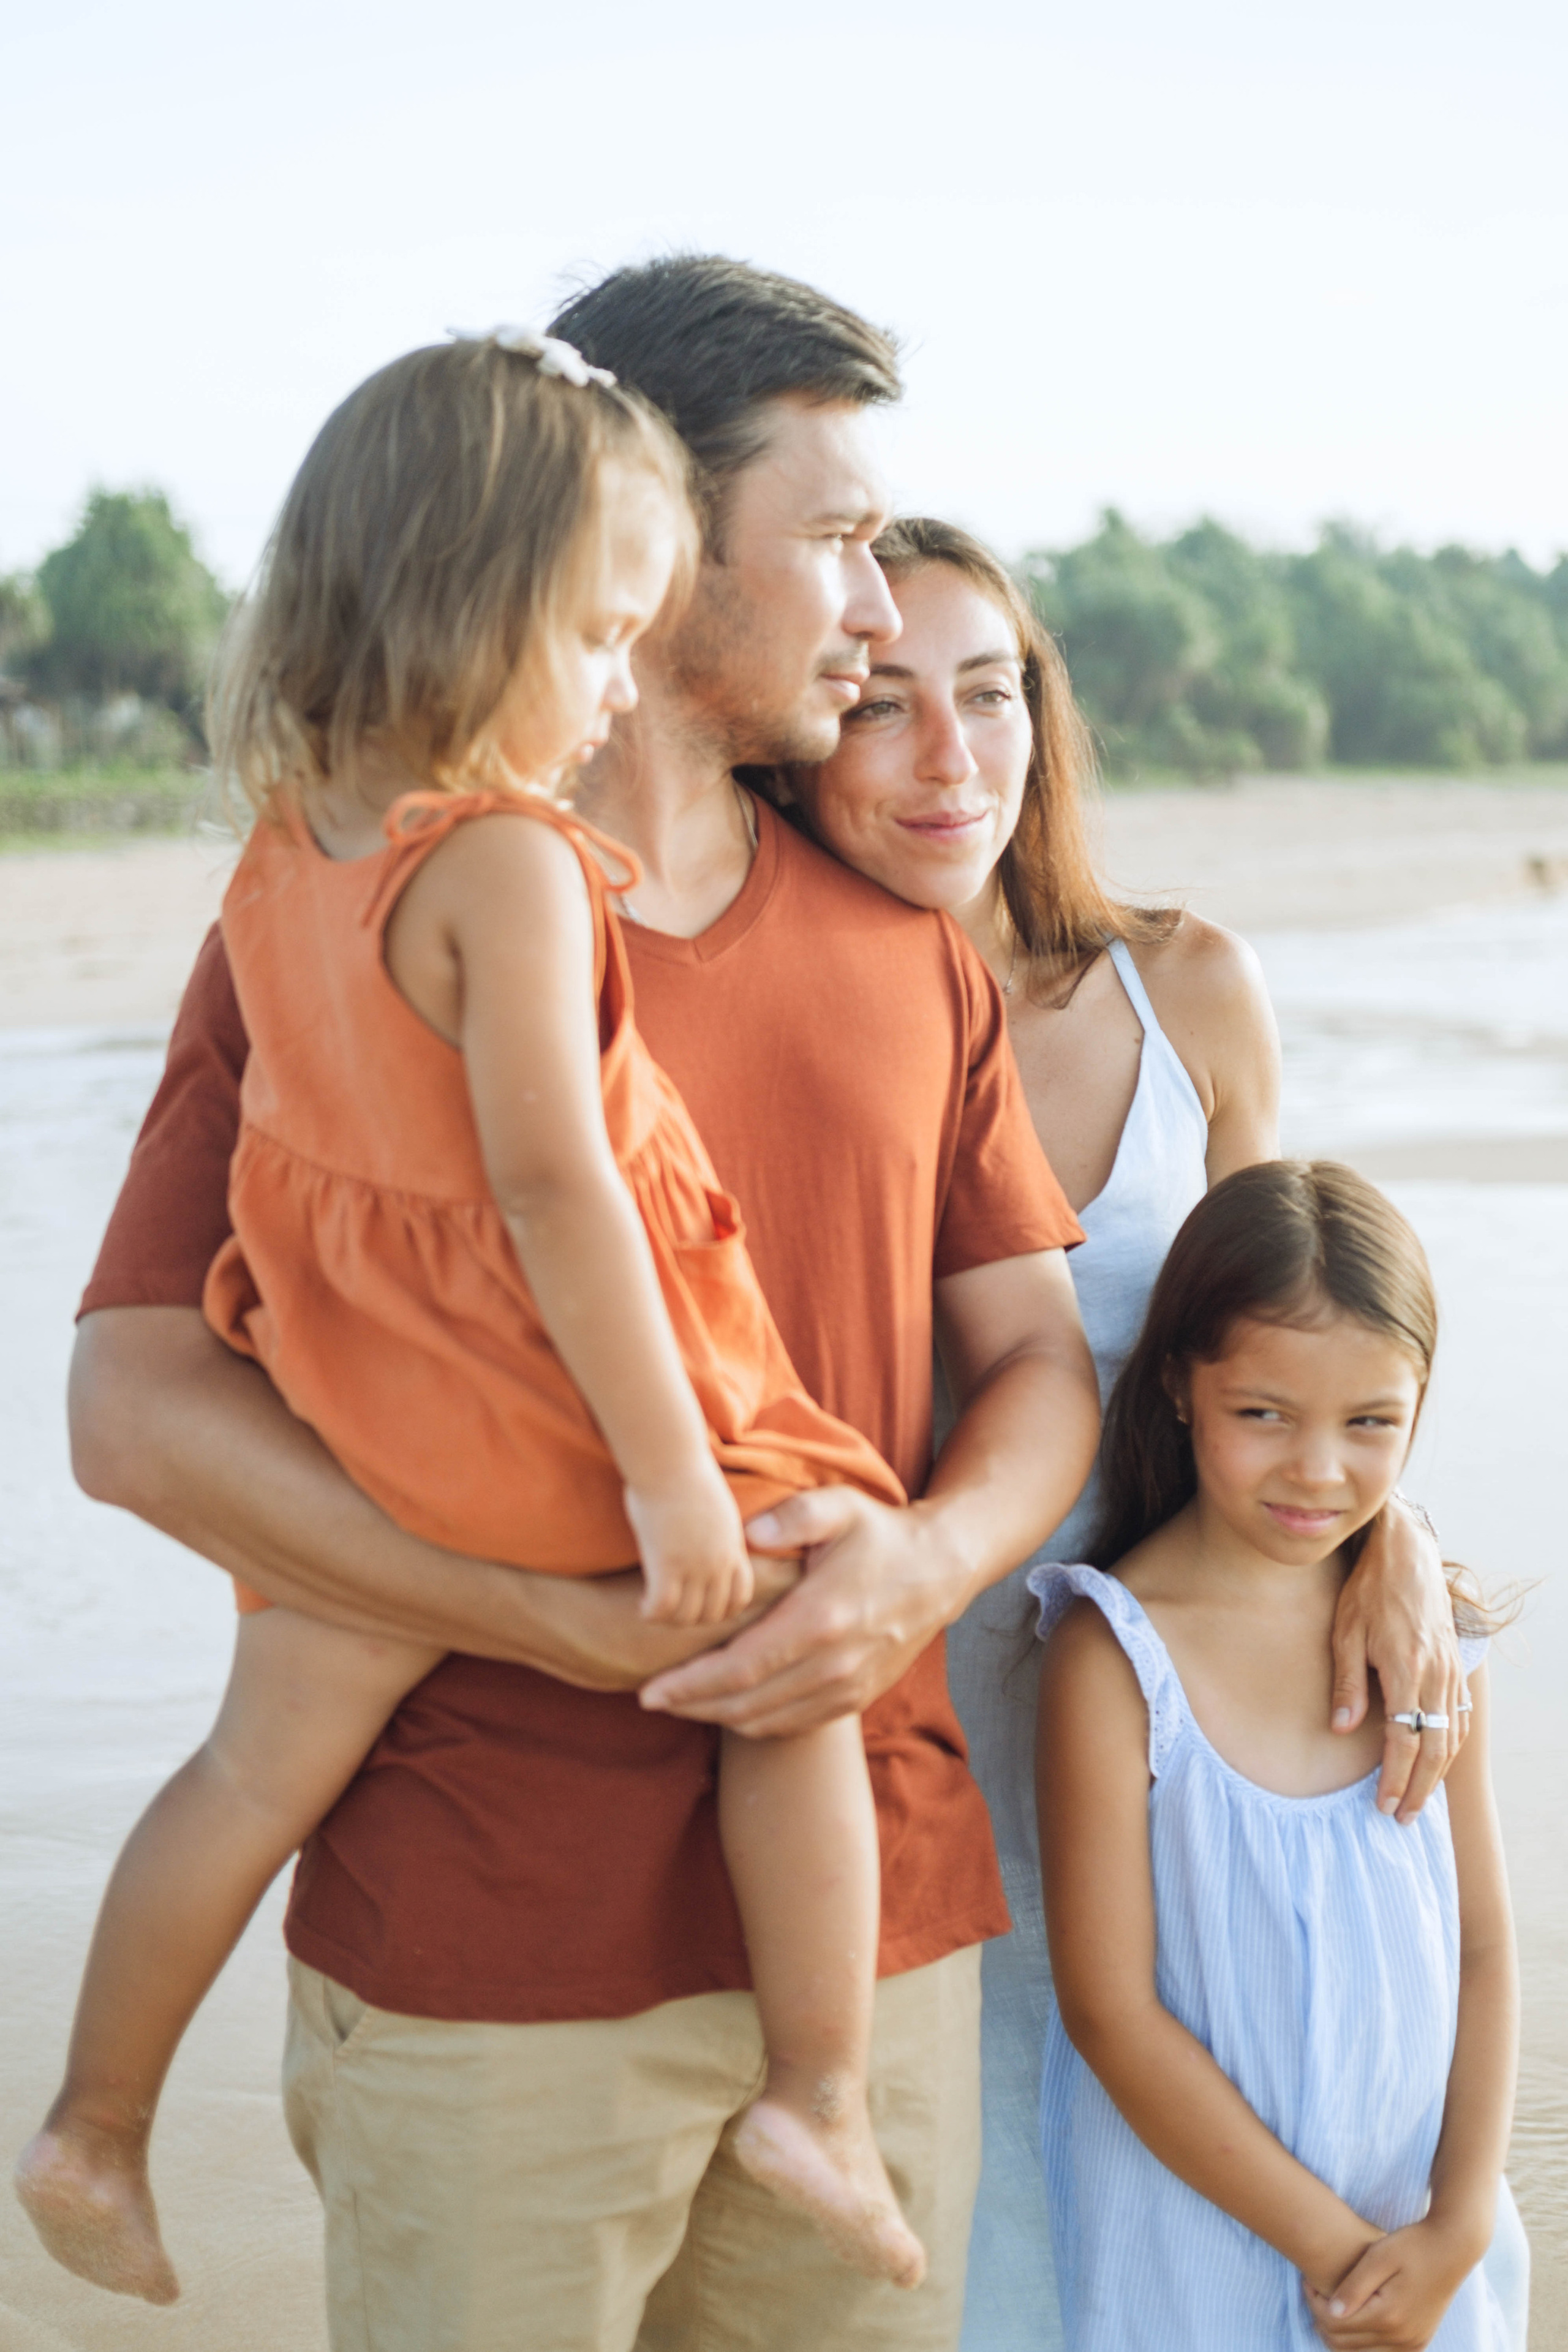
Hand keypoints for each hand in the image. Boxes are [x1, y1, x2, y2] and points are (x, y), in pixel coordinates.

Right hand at [624, 1465, 754, 1625]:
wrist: (670, 1458)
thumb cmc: (685, 1472)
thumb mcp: (716, 1507)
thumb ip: (714, 1532)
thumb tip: (702, 1539)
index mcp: (733, 1547)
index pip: (740, 1597)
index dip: (721, 1609)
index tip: (699, 1604)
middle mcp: (719, 1561)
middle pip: (713, 1614)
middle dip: (692, 1618)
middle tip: (671, 1610)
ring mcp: (695, 1565)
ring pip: (687, 1616)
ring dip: (670, 1619)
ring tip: (654, 1609)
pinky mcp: (667, 1564)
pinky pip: (661, 1608)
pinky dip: (650, 1614)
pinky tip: (642, 1607)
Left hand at [637, 1487, 971, 1736]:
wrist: (941, 1570)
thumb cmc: (881, 1534)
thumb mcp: (841, 1506)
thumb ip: (793, 1514)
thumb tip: (745, 1533)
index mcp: (821, 1619)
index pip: (741, 1668)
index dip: (690, 1685)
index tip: (649, 1691)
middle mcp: (834, 1664)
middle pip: (746, 1704)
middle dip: (692, 1707)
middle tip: (650, 1700)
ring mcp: (848, 1687)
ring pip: (767, 1722)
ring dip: (719, 1718)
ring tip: (681, 1702)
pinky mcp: (857, 1699)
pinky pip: (794, 1726)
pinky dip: (755, 1723)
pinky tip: (730, 1705)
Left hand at [1305, 2219, 1471, 2348]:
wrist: (1452, 2247)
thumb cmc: (1412, 2244)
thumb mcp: (1379, 2257)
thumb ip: (1354, 2286)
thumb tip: (1330, 2312)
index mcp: (1389, 2316)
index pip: (1334, 2324)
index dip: (1313, 2303)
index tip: (1308, 2281)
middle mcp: (1402, 2338)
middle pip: (1343, 2343)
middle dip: (1322, 2320)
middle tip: (1316, 2292)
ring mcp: (1412, 2344)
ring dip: (1340, 2334)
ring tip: (1332, 2303)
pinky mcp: (1418, 2343)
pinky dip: (1361, 2341)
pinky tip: (1354, 2316)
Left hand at [1331, 1496, 1464, 1823]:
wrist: (1407, 1555)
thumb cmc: (1368, 1591)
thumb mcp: (1345, 1632)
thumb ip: (1347, 1684)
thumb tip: (1341, 1729)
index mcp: (1406, 1671)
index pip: (1404, 1740)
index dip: (1393, 1777)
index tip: (1381, 1805)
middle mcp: (1435, 1676)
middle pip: (1434, 1749)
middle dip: (1418, 1788)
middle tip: (1401, 1817)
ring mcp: (1449, 1671)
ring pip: (1451, 1736)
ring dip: (1436, 1773)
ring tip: (1418, 1800)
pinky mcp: (1453, 1664)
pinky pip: (1457, 1716)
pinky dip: (1450, 1746)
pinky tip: (1437, 1761)